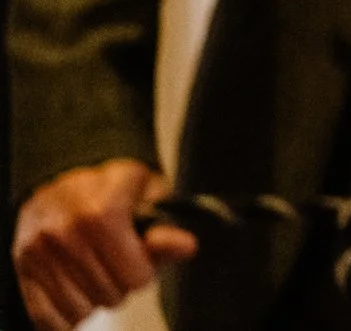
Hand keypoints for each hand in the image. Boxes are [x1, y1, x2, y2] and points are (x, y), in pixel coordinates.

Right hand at [13, 159, 195, 329]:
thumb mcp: (148, 192)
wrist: (61, 177)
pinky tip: (74, 289)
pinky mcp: (21, 270)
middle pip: (111, 296)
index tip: (139, 254)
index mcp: (102, 211)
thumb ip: (165, 225)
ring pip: (80, 310)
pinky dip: (65, 313)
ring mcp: (37, 254)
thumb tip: (187, 247)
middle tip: (115, 260)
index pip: (137, 276)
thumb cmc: (112, 186)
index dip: (144, 269)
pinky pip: (47, 318)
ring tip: (94, 270)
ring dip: (93, 298)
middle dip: (120, 283)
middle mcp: (65, 233)